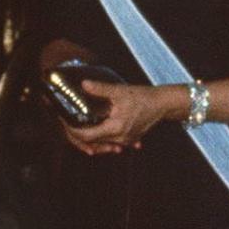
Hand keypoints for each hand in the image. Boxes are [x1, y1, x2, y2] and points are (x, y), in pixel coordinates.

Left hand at [61, 81, 182, 155]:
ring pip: (103, 144)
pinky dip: (104, 140)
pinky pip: (113, 143)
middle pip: (94, 142)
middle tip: (69, 125)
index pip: (88, 136)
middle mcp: (120, 138)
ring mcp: (126, 141)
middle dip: (79, 135)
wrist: (162, 104)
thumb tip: (84, 85)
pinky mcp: (130, 139)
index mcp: (115, 128)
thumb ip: (101, 89)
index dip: (74, 131)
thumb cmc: (143, 97)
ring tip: (80, 129)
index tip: (66, 123)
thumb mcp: (120, 91)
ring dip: (91, 139)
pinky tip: (100, 131)